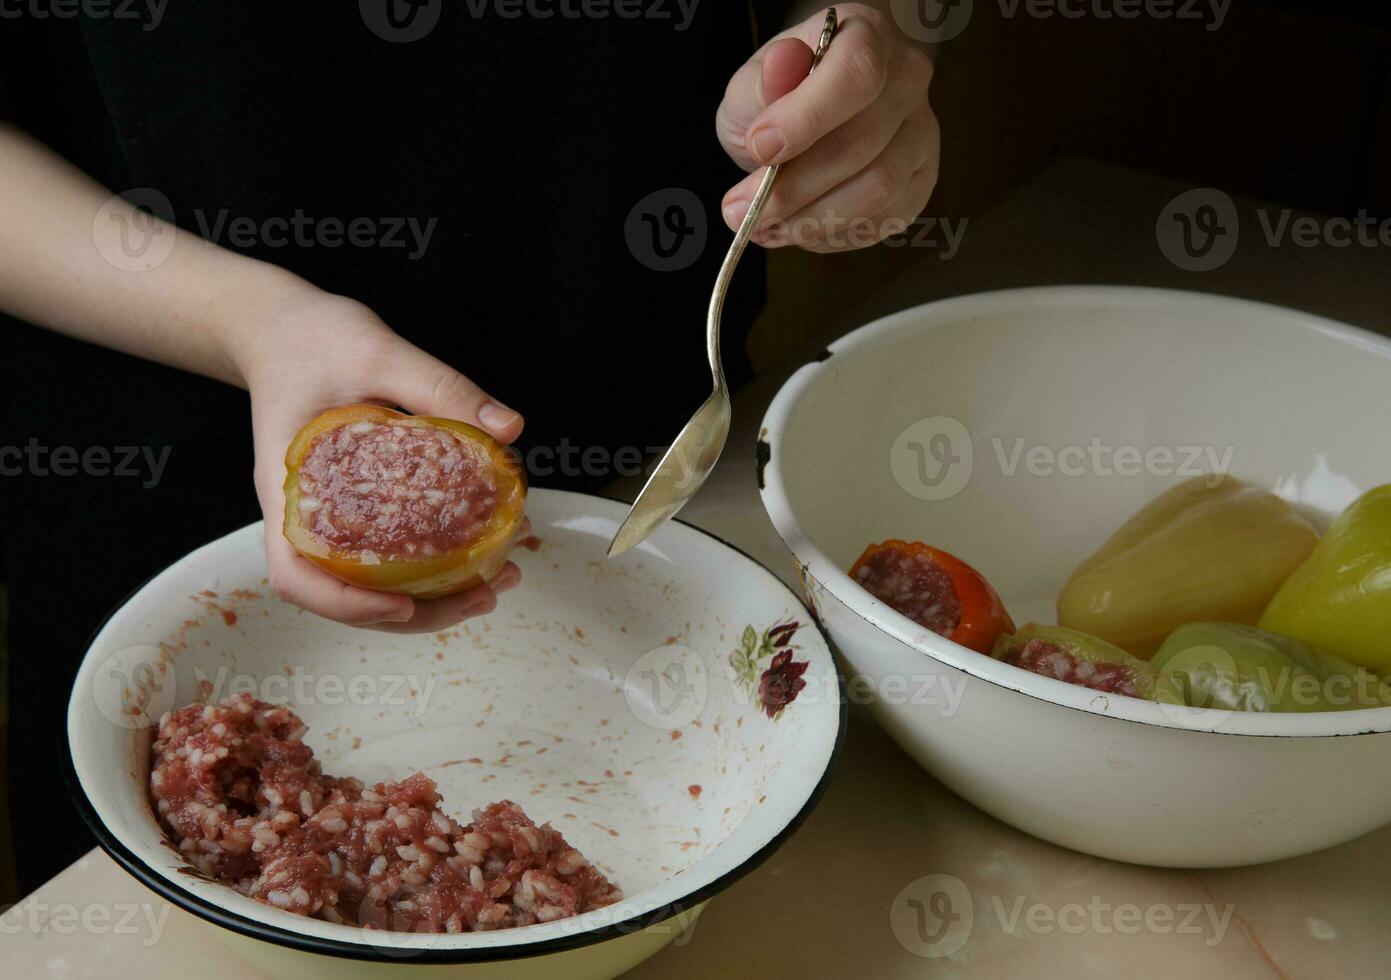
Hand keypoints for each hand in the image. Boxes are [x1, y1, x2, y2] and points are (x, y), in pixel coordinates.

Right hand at [235, 285, 526, 632]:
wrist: (277, 326)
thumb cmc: (312, 337)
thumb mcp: (379, 350)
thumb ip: (441, 387)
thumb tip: (509, 428)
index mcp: (287, 485)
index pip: (293, 573)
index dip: (345, 603)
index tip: (402, 603)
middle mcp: (300, 513)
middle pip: (336, 594)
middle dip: (410, 614)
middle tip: (484, 598)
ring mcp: (323, 514)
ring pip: (362, 582)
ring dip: (426, 598)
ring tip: (495, 584)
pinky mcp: (348, 505)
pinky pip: (379, 551)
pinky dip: (425, 565)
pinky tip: (477, 552)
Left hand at [716, 4, 938, 251]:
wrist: (804, 121)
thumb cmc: (779, 98)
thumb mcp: (753, 84)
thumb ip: (762, 81)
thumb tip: (781, 66)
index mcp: (867, 36)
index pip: (856, 73)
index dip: (806, 119)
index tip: (758, 149)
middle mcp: (907, 80)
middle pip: (861, 144)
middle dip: (792, 189)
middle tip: (740, 211)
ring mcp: (921, 133)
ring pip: (877, 190)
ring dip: (811, 221)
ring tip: (764, 227)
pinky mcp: (921, 181)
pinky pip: (884, 220)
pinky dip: (834, 235)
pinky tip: (798, 230)